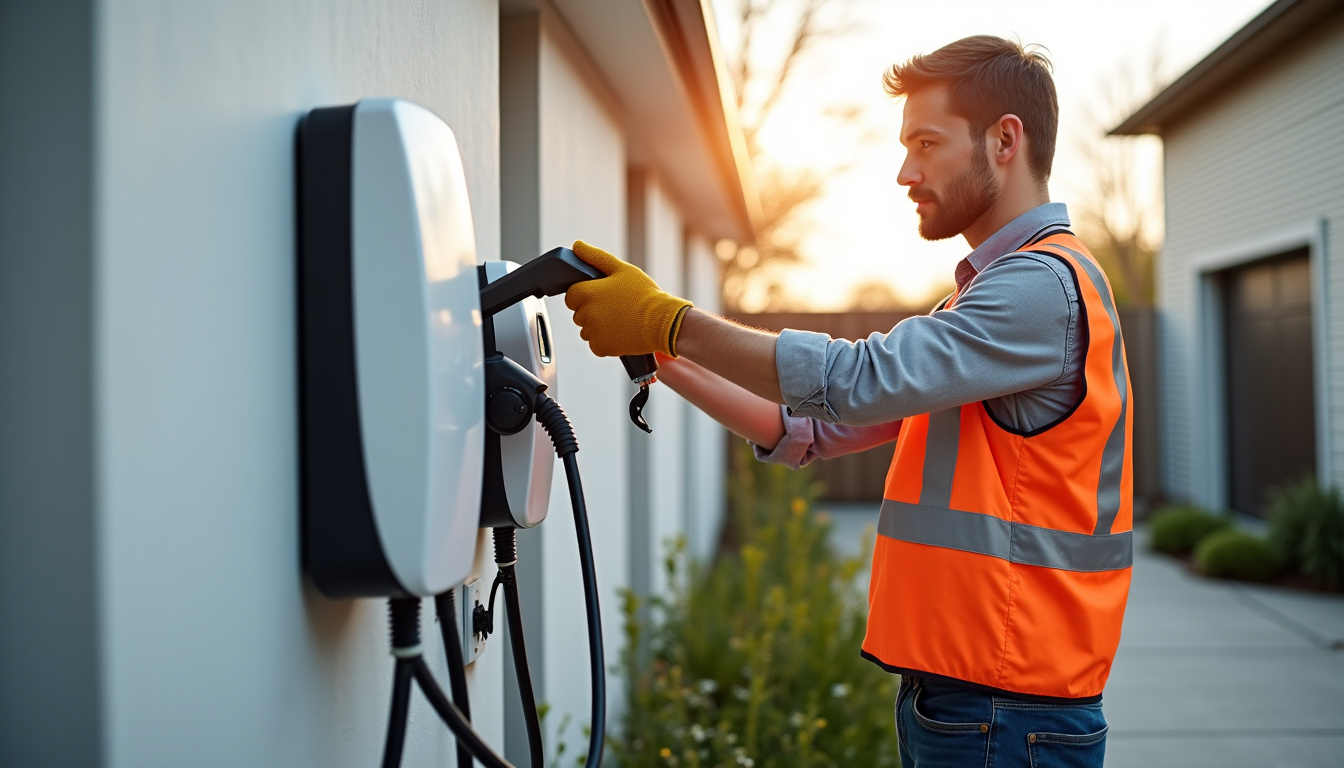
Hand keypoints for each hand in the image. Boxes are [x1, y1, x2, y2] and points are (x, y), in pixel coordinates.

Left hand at [564, 241, 692, 356]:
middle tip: (615, 307)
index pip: (571, 296)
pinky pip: (596, 344)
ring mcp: (592, 332)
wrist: (663, 322)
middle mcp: (585, 313)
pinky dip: (605, 341)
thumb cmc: (645, 294)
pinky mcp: (600, 347)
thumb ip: (596, 257)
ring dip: (598, 327)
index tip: (601, 296)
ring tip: (620, 320)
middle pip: (579, 313)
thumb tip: (577, 245)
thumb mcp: (622, 270)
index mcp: (586, 292)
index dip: (585, 295)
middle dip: (592, 310)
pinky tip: (621, 332)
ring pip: (587, 330)